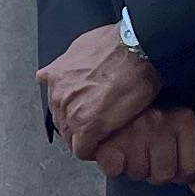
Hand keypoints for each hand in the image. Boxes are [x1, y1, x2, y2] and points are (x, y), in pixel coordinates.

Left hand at [38, 23, 161, 158]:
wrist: (138, 50)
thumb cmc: (118, 44)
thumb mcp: (81, 46)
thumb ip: (68, 62)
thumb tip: (61, 67)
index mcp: (56, 77)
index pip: (56, 106)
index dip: (73, 113)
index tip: (84, 116)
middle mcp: (58, 95)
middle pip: (62, 124)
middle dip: (78, 127)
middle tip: (98, 127)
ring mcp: (70, 111)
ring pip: (71, 138)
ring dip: (86, 139)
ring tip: (105, 136)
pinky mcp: (86, 125)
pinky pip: (83, 150)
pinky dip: (93, 151)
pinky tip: (104, 146)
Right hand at [92, 106, 194, 195]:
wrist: (109, 97)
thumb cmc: (146, 119)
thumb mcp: (178, 136)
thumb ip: (194, 168)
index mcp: (181, 118)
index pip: (191, 169)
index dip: (181, 173)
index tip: (171, 161)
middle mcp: (158, 123)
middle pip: (164, 175)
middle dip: (154, 170)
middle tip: (146, 152)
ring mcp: (132, 132)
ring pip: (139, 174)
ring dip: (132, 167)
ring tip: (129, 149)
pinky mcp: (108, 142)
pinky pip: (115, 171)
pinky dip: (112, 166)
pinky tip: (114, 151)